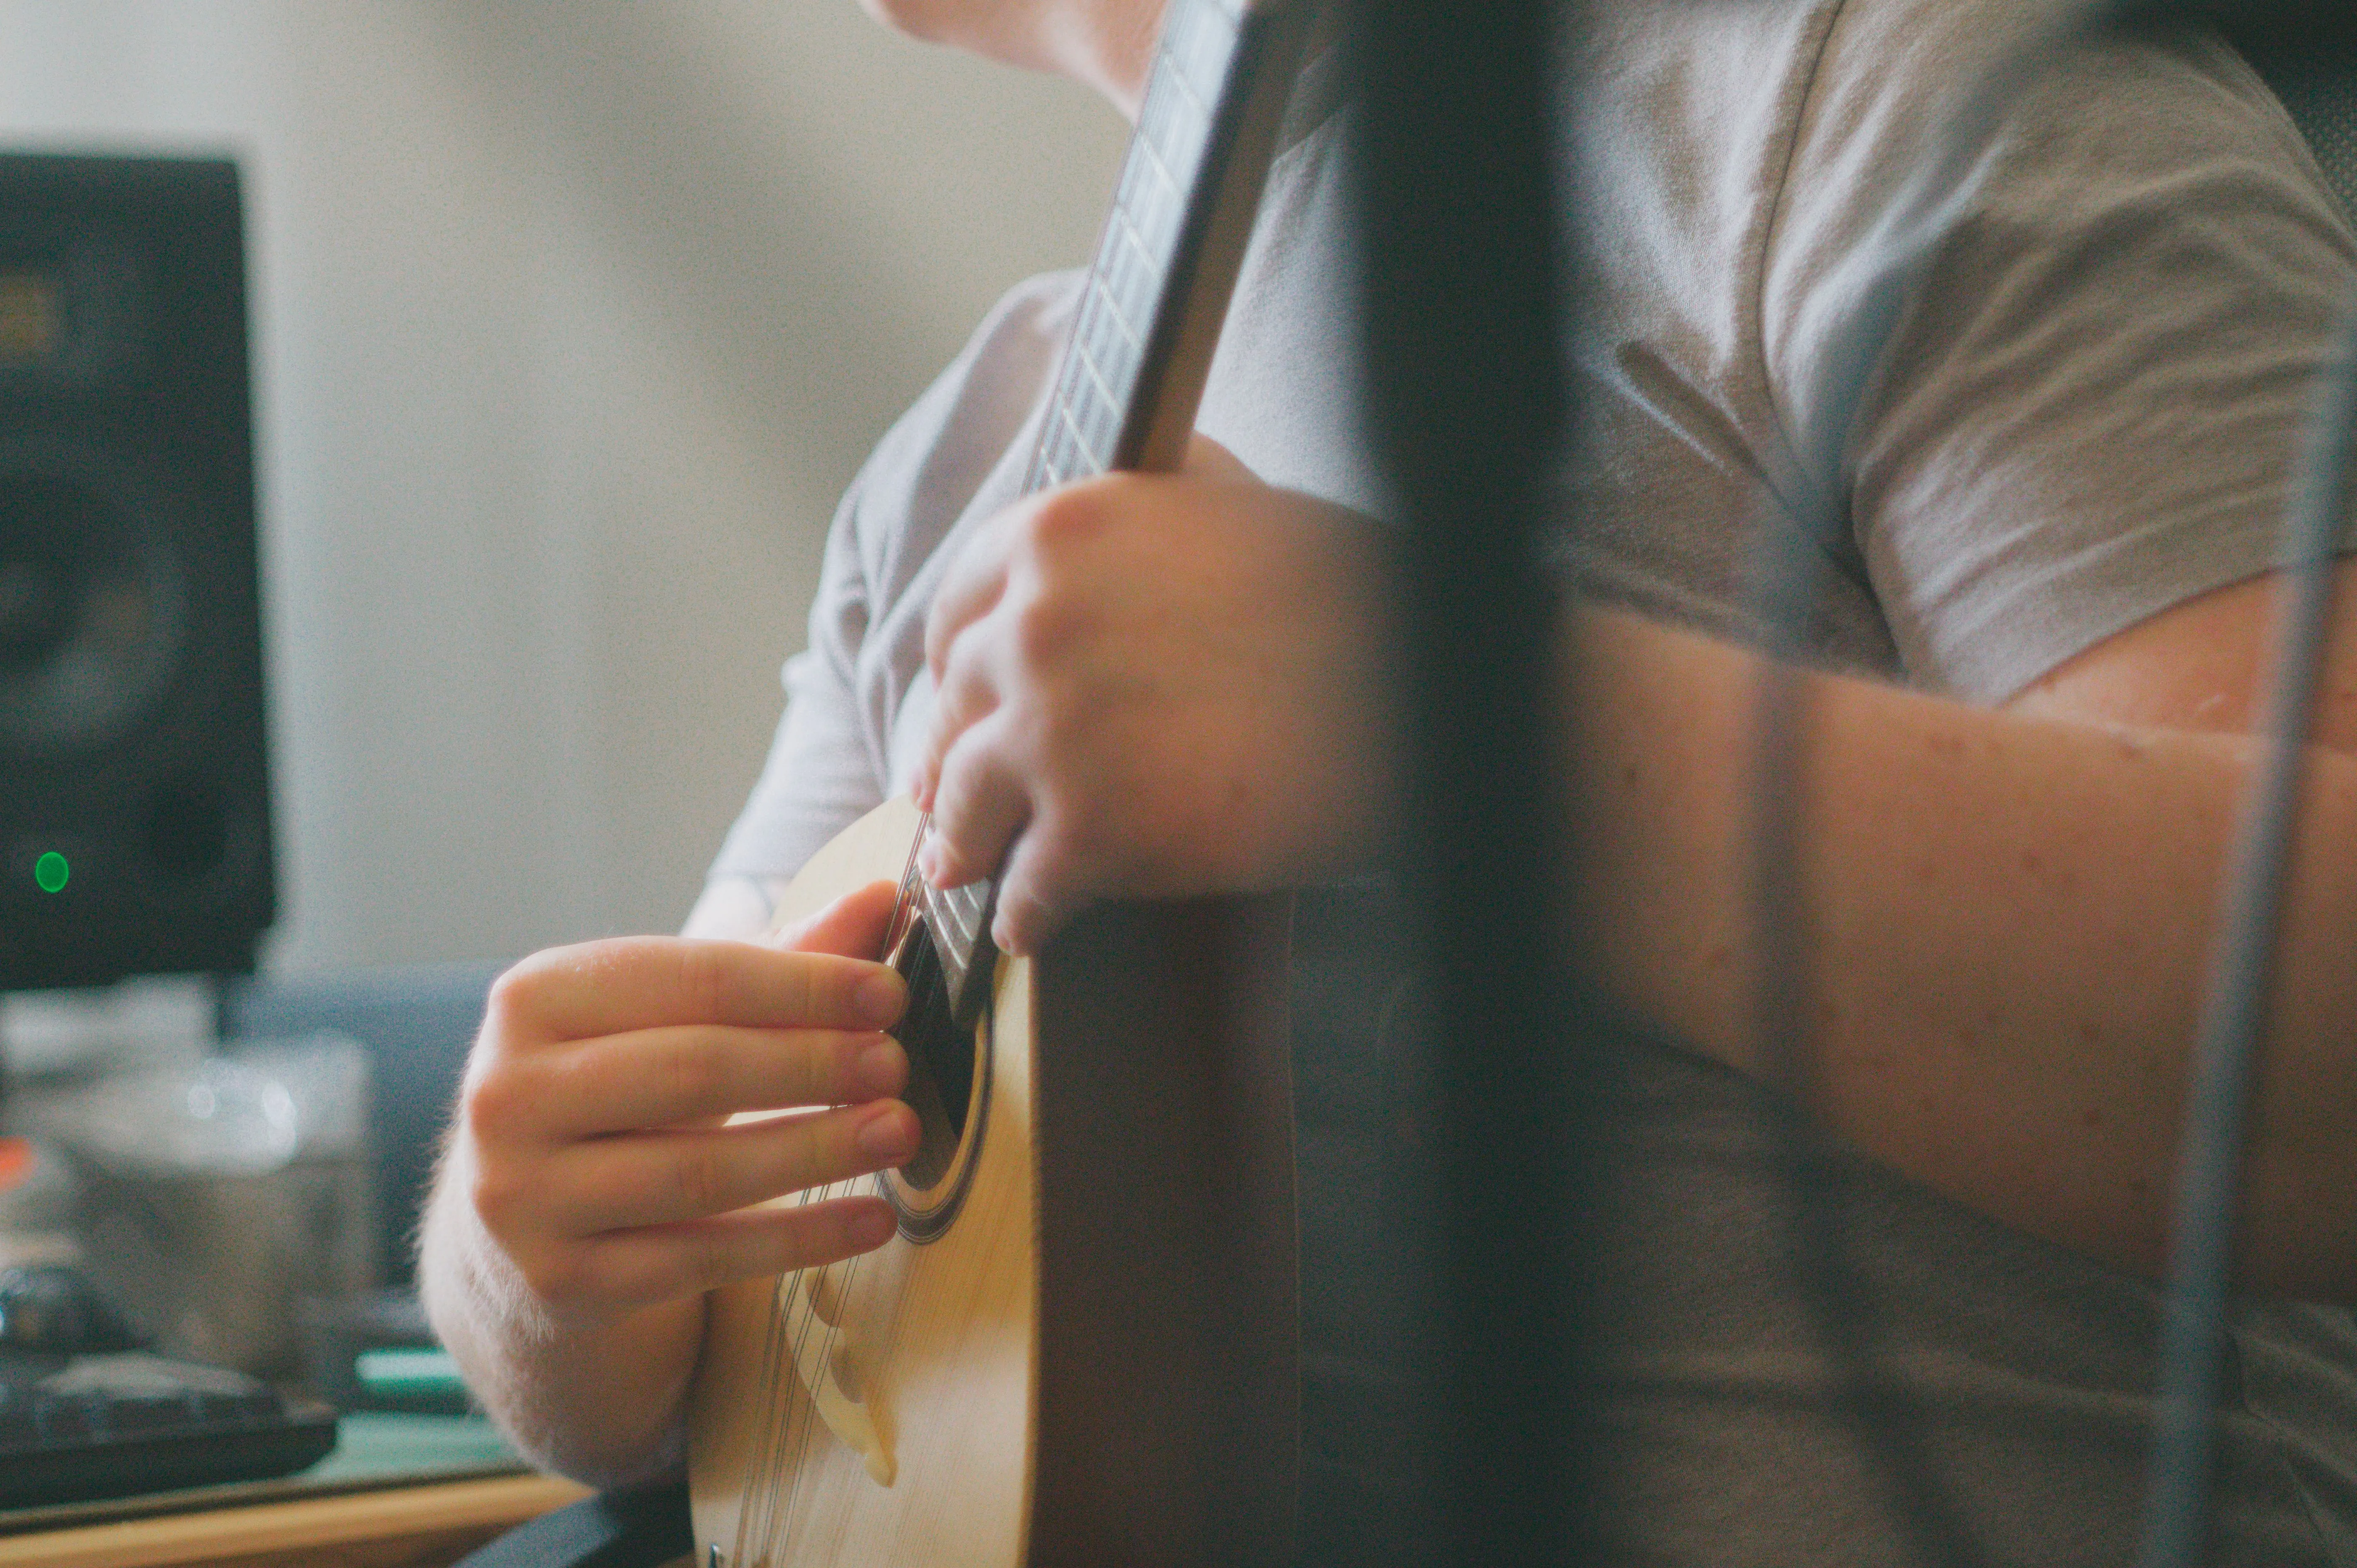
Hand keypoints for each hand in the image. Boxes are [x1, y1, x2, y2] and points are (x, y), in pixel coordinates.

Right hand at [447, 883, 919, 1329]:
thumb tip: (884, 899)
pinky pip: (703, 1260)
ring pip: (700, 1173)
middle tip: (895, 1064)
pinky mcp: (561, 1282)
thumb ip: (778, 961)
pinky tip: (873, 1220)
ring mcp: (525, 1197)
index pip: (692, 977)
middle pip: (693, 1070)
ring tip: (899, 1132)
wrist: (519, 1234)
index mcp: (535, 999)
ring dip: (817, 1151)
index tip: (888, 994)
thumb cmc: (622, 1097)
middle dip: (810, 1064)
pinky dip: (800, 1239)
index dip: (802, 985)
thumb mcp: (675, 1019)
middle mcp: (508, 1094)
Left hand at [916, 437, 1390, 952]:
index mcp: (1058, 535)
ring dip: (965, 845)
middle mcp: (1033, 625)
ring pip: (965, 804)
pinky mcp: (1090, 832)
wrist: (1421, 687)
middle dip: (952, 763)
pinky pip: (1027, 890)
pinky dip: (1025, 917)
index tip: (957, 707)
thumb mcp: (1223, 505)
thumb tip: (1096, 540)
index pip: (959, 615)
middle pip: (956, 711)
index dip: (955, 672)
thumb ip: (1140, 518)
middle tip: (950, 800)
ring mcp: (1053, 732)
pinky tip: (1030, 928)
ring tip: (967, 870)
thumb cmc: (1347, 594)